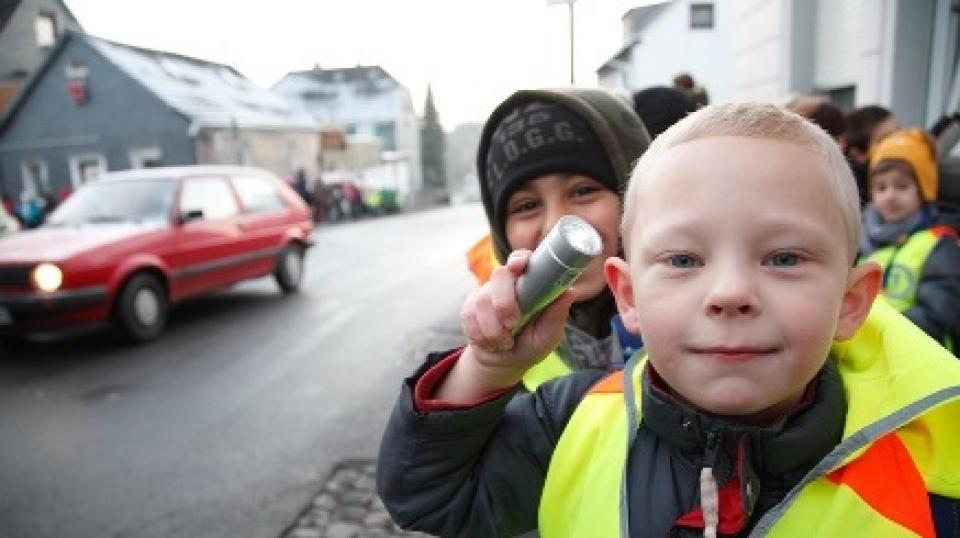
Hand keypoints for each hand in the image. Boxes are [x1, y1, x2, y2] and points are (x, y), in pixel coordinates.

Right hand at [458, 250, 574, 385]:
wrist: (504, 362)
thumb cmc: (532, 343)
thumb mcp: (549, 335)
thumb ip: (556, 315)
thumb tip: (570, 292)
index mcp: (528, 282)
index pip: (522, 258)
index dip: (519, 259)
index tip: (518, 267)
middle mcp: (506, 283)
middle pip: (499, 275)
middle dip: (504, 303)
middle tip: (512, 324)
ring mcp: (485, 294)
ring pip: (482, 300)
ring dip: (494, 328)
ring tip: (506, 342)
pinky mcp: (468, 308)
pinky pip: (469, 316)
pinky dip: (481, 336)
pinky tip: (491, 343)